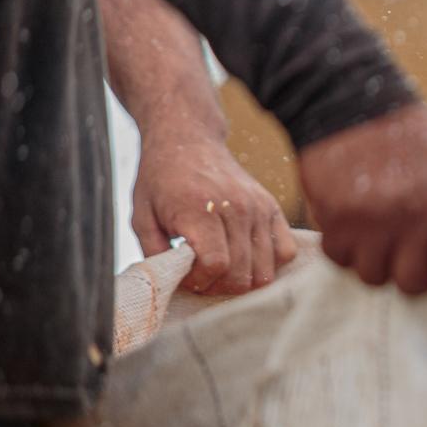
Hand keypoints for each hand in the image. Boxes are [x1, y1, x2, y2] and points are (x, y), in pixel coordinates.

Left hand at [133, 131, 298, 293]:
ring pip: (265, 269)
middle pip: (242, 273)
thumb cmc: (161, 179)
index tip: (185, 276)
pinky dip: (269, 264)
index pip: (216, 265)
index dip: (200, 281)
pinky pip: (286, 251)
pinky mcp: (272, 207)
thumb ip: (154, 254)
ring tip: (222, 269)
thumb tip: (172, 284)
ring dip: (243, 279)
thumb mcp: (141, 217)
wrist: (188, 140)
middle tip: (200, 275)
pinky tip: (246, 258)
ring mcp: (259, 208)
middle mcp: (236, 208)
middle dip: (218, 286)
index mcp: (199, 210)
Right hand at [297, 103, 426, 294]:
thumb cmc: (411, 140)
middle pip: (413, 284)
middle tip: (404, 249)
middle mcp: (413, 218)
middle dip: (409, 270)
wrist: (354, 101)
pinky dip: (344, 247)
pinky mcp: (335, 218)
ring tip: (376, 234)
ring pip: (372, 276)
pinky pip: (339, 258)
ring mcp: (372, 221)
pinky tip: (351, 224)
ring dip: (373, 260)